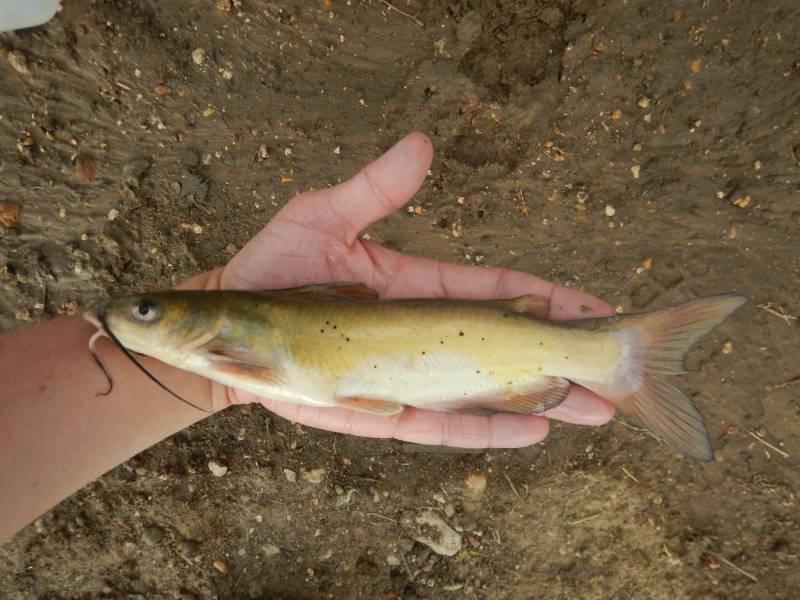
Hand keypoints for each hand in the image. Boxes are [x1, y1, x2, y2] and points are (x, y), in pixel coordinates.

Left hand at [213, 132, 614, 447]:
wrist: (229, 330)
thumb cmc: (273, 268)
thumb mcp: (323, 215)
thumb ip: (375, 189)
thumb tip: (424, 143)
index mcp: (422, 290)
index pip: (499, 296)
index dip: (550, 302)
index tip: (598, 308)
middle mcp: (424, 338)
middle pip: (506, 350)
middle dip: (563, 360)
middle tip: (618, 375)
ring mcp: (407, 378)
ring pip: (486, 394)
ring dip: (542, 401)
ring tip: (597, 411)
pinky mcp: (382, 412)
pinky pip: (442, 425)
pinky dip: (487, 430)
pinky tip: (534, 433)